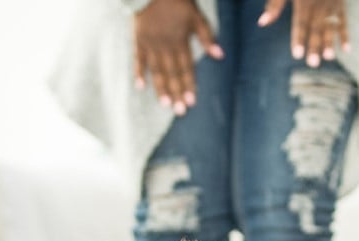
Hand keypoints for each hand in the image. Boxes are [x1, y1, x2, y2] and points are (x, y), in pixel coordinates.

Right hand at [133, 0, 223, 115]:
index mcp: (180, 41)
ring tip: (164, 104)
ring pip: (156, 70)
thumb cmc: (177, 0)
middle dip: (176, 93)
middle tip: (180, 111)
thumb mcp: (196, 16)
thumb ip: (207, 36)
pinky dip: (139, 73)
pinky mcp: (138, 40)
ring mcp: (150, 45)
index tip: (191, 101)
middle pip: (172, 73)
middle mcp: (165, 46)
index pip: (186, 68)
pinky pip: (138, 60)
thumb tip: (220, 55)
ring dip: (161, 88)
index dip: (189, 85)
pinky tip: (140, 87)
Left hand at [259, 0, 349, 66]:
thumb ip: (275, 5)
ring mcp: (332, 2)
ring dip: (330, 41)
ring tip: (329, 58)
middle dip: (315, 45)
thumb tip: (262, 23)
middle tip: (312, 64)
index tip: (297, 54)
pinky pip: (344, 20)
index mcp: (303, 0)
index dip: (298, 38)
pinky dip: (345, 34)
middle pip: (316, 26)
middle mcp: (319, 2)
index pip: (300, 23)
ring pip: (331, 24)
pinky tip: (346, 49)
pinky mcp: (341, 2)